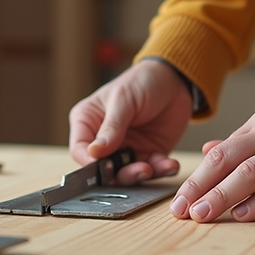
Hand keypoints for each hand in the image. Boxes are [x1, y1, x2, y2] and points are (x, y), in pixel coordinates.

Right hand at [69, 59, 193, 183]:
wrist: (175, 79)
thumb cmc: (142, 81)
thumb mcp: (123, 100)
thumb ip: (111, 127)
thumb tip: (94, 152)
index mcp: (88, 122)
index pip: (79, 150)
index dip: (89, 163)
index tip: (105, 167)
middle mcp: (104, 140)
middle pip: (102, 168)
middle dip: (120, 174)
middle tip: (139, 169)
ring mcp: (126, 150)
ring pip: (127, 174)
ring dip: (141, 175)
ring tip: (154, 168)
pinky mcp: (148, 155)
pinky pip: (152, 170)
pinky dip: (161, 170)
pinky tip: (170, 164)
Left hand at [169, 92, 254, 221]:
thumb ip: (244, 143)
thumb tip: (209, 152)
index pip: (219, 152)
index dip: (195, 178)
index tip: (177, 201)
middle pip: (227, 160)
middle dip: (200, 188)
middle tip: (180, 211)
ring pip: (251, 172)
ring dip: (223, 196)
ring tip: (203, 216)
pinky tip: (242, 215)